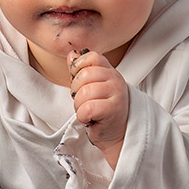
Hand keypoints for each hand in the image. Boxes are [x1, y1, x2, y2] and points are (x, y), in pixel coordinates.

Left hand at [68, 49, 129, 163]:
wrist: (116, 135)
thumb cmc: (102, 111)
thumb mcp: (91, 87)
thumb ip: (81, 70)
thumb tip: (72, 54)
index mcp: (109, 71)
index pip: (91, 57)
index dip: (79, 68)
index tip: (80, 83)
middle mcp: (115, 79)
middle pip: (83, 76)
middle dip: (76, 92)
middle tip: (84, 102)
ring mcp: (117, 93)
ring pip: (84, 93)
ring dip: (79, 106)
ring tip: (88, 111)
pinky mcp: (113, 109)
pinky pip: (87, 108)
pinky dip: (83, 116)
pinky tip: (91, 119)